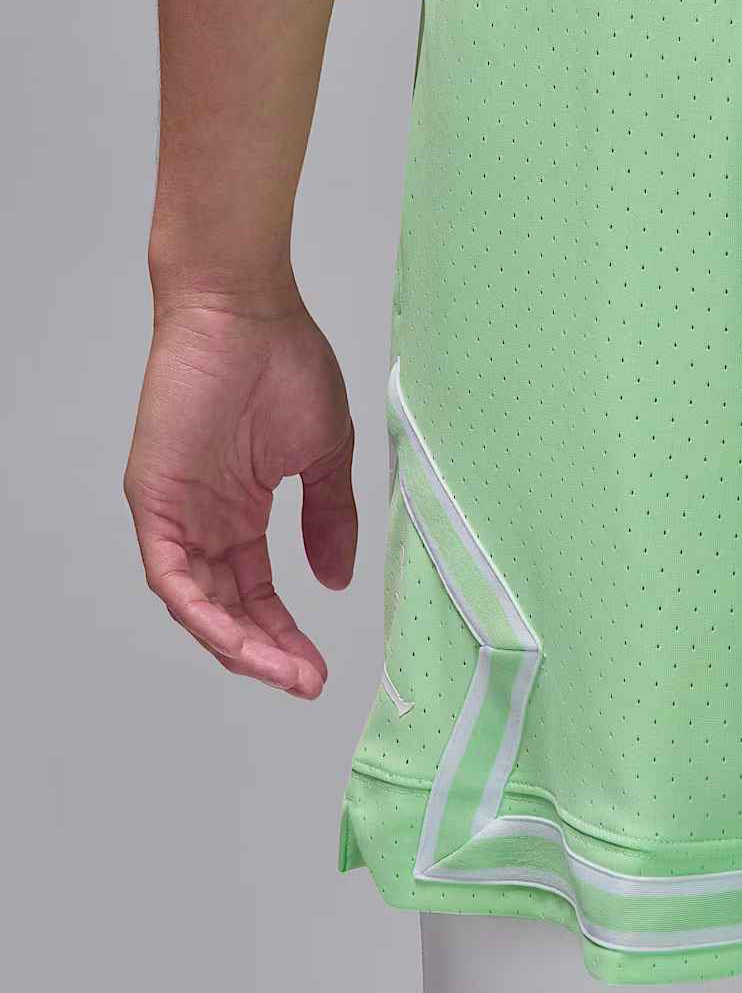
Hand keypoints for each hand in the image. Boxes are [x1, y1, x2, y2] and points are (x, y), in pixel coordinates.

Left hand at [124, 290, 357, 696]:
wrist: (246, 312)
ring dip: (238, 644)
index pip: (257, 591)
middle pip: (228, 608)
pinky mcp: (153, 500)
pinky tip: (237, 638)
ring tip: (284, 671)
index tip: (321, 667)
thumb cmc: (285, 364)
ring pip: (197, 603)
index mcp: (241, 509)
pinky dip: (203, 611)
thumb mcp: (323, 454)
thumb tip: (337, 579)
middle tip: (307, 681)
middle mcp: (203, 519)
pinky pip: (171, 575)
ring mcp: (175, 512)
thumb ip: (330, 517)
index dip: (287, 633)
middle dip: (267, 651)